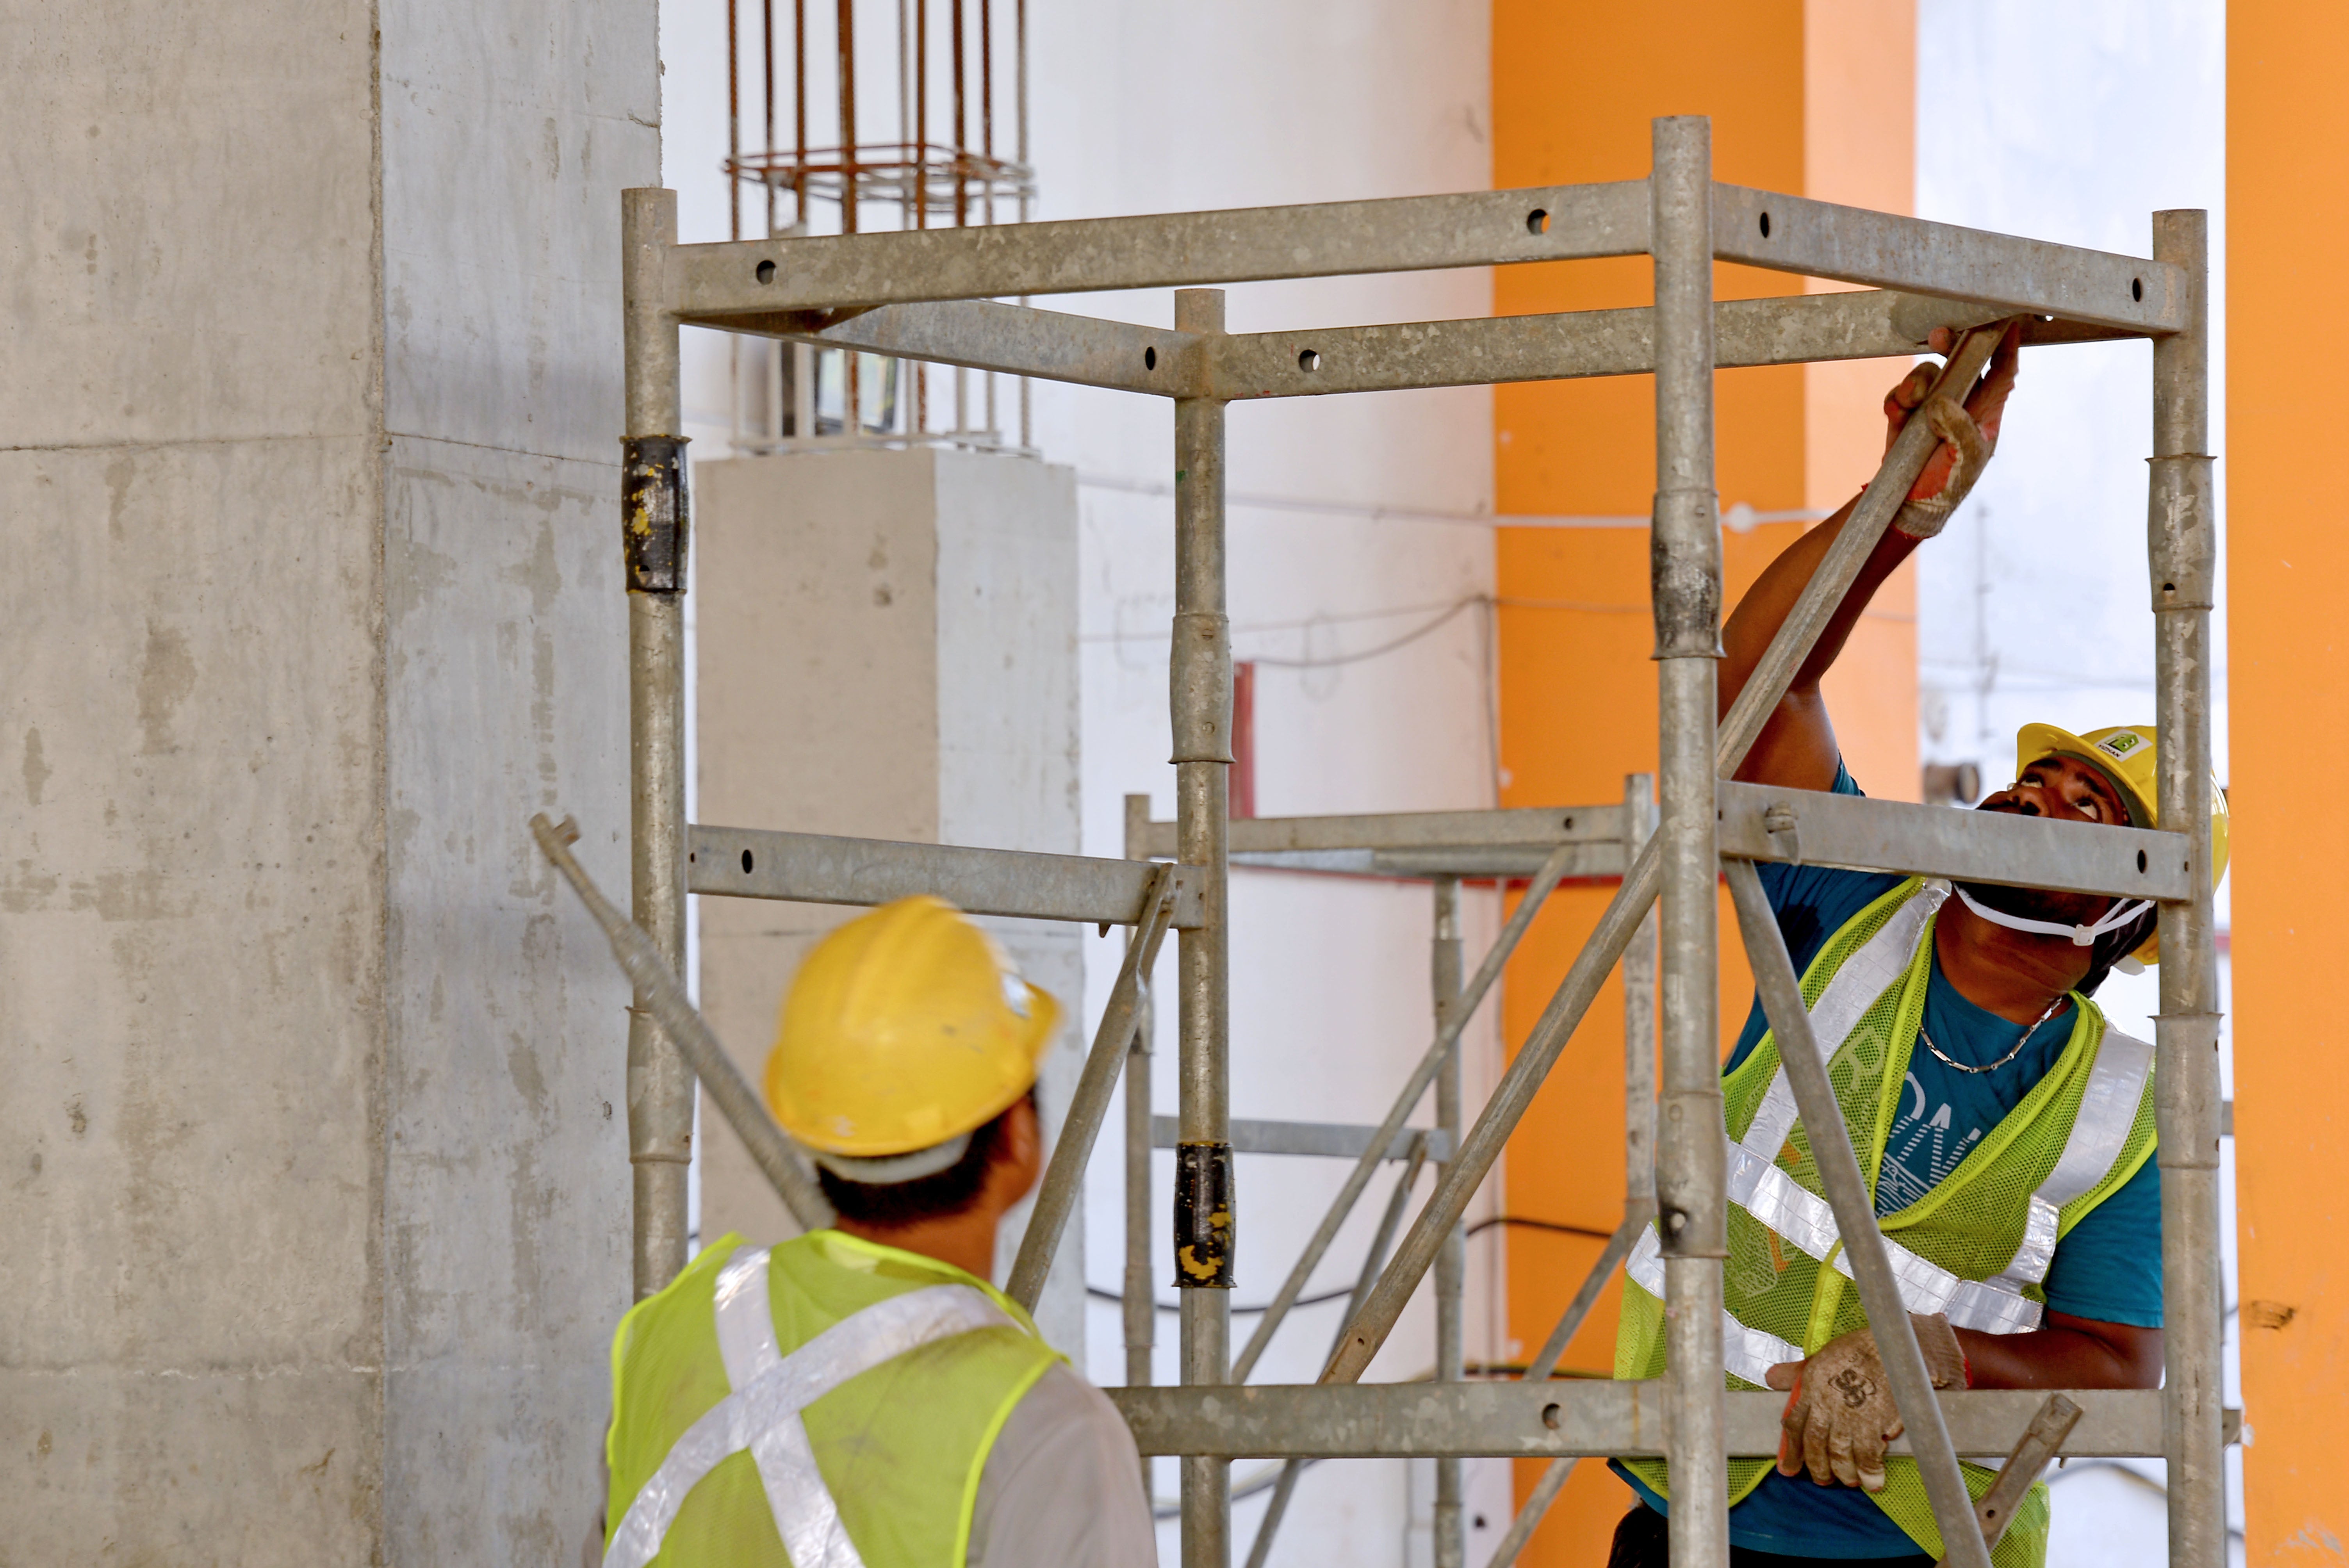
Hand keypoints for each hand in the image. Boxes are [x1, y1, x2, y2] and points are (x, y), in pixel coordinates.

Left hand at [1763, 1313, 1967, 1491]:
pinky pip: (1869, 1456)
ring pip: (1840, 1455)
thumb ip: (1795, 1373)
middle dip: (1817, 1467)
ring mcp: (1849, 1418)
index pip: (1794, 1425)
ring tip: (1848, 1481)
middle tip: (1821, 1480)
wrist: (1890, 1348)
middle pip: (1815, 1445)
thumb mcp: (1819, 1357)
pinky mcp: (1873, 1424)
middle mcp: (1826, 1406)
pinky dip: (1870, 1471)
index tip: (1787, 1469)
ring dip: (1843, 1472)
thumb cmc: (1855, 1350)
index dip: (1790, 1450)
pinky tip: (1873, 1481)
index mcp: (1810, 1389)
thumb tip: (1770, 1378)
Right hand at [1881, 320, 2022, 537]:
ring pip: (1926, 375)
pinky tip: (1894, 415)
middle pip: (1961, 363)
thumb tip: (1942, 400)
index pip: (2003, 373)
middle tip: (1939, 336)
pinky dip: (1894, 400)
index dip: (2006, 347)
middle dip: (1951, 346)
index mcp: (1986, 413)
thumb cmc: (1947, 485)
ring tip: (1907, 405)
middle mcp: (1961, 405)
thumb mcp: (1964, 459)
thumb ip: (1959, 428)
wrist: (1908, 506)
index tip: (2005, 322)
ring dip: (1914, 383)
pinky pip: (1899, 393)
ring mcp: (1931, 408)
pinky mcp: (1905, 416)